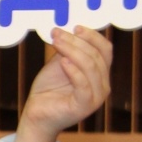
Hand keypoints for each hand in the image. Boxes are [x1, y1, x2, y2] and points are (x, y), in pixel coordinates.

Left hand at [15, 26, 112, 141]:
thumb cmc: (48, 90)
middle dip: (76, 41)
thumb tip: (69, 31)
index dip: (92, 36)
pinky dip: (74, 71)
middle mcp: (103, 85)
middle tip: (57, 34)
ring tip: (56, 43)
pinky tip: (63, 62)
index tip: (74, 26)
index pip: (105, 49)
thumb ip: (67, 50)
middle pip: (96, 56)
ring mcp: (96, 97)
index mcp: (100, 73)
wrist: (36, 115)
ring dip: (72, 51)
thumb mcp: (59, 63)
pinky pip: (84, 85)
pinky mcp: (84, 107)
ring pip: (90, 67)